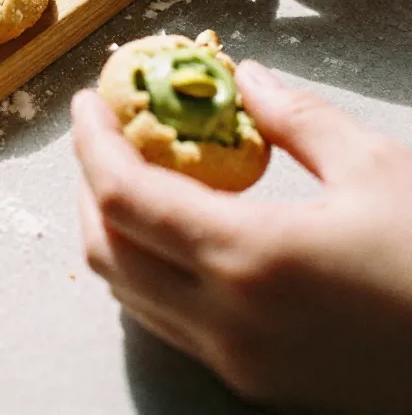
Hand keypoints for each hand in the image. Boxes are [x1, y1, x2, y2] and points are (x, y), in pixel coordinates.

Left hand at [72, 70, 411, 412]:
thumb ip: (297, 118)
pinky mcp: (259, 384)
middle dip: (88, 185)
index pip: (124, 196)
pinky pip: (170, 324)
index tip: (89, 101)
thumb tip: (247, 79)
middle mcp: (228, 322)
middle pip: (107, 252)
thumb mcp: (375, 169)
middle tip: (106, 133)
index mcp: (250, 258)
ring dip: (113, 230)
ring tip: (133, 174)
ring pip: (131, 296)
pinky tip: (177, 232)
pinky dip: (148, 271)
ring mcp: (240, 364)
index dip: (92, 142)